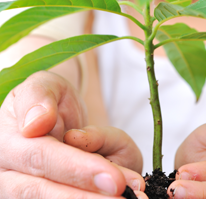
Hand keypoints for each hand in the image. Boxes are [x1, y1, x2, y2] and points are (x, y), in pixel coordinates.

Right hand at [0, 71, 145, 197]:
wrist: (52, 116)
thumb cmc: (50, 100)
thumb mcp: (46, 85)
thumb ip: (39, 97)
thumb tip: (34, 124)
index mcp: (7, 142)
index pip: (41, 158)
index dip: (77, 170)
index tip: (114, 179)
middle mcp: (8, 174)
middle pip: (45, 192)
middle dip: (88, 197)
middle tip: (126, 197)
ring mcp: (22, 188)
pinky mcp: (41, 193)